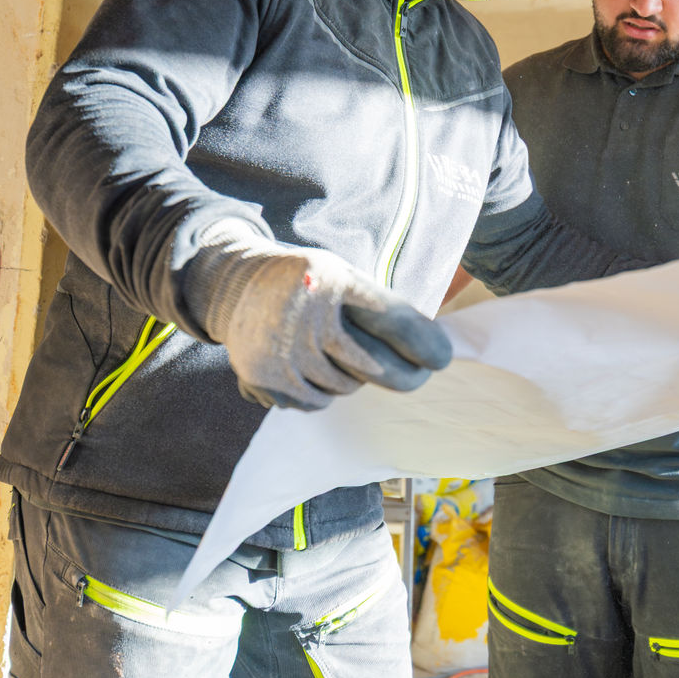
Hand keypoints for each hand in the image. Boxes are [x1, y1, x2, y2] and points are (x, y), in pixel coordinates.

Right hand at [205, 247, 452, 409]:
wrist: (237, 284)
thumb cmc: (308, 281)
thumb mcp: (344, 275)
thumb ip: (381, 305)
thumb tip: (435, 351)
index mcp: (333, 282)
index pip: (392, 320)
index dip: (422, 344)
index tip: (442, 360)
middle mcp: (307, 316)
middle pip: (371, 366)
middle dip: (395, 373)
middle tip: (410, 373)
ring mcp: (283, 348)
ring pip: (343, 387)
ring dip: (349, 380)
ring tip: (338, 359)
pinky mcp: (265, 374)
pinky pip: (313, 402)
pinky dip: (320, 395)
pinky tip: (312, 371)